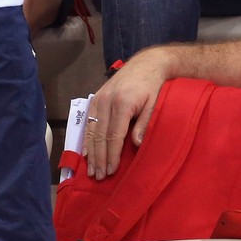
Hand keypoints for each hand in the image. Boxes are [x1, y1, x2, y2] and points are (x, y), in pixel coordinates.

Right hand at [82, 47, 172, 180]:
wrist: (147, 63)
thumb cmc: (153, 85)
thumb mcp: (154, 104)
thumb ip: (144, 124)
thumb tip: (136, 145)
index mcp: (122, 103)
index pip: (114, 135)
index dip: (112, 155)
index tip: (111, 171)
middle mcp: (107, 101)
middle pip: (100, 135)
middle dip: (99, 158)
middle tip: (99, 177)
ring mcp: (99, 98)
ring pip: (91, 130)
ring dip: (91, 152)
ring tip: (92, 170)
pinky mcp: (96, 97)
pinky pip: (89, 121)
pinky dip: (87, 138)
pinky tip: (86, 152)